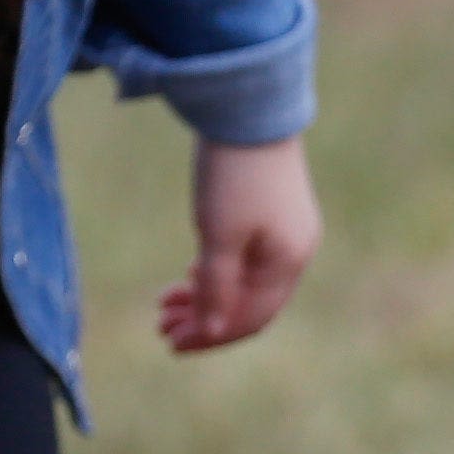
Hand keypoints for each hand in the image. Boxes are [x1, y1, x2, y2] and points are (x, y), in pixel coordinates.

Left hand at [160, 132, 318, 352]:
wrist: (249, 109)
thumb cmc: (234, 176)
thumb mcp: (218, 237)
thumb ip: (217, 289)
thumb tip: (212, 333)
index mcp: (287, 263)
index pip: (250, 319)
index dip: (210, 337)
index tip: (171, 343)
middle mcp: (293, 252)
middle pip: (246, 303)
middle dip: (203, 318)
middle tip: (160, 325)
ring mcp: (284, 231)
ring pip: (242, 280)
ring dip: (204, 295)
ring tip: (165, 302)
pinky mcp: (270, 210)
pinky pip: (244, 257)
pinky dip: (215, 270)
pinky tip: (191, 274)